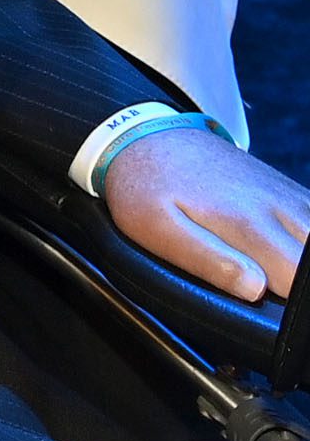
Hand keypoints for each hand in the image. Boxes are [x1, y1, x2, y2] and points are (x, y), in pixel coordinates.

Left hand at [103, 126, 309, 301]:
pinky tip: (277, 249)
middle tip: (263, 289)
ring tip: (266, 267)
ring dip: (299, 264)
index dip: (287, 306)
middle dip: (295, 286)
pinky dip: (303, 243)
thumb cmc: (147, 185)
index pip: (297, 282)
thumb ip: (208, 260)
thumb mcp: (157, 228)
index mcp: (247, 223)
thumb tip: (256, 289)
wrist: (147, 134)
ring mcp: (286, 196)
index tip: (269, 307)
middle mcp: (277, 208)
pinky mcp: (287, 190)